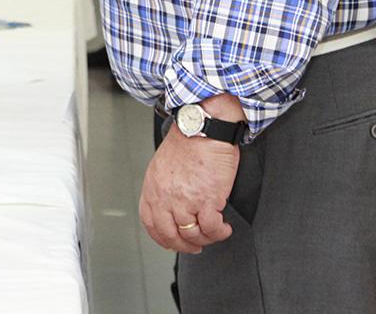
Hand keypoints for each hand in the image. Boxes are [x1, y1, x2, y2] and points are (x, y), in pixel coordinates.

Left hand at [138, 119, 239, 253]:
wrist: (203, 128)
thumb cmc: (188, 142)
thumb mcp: (163, 165)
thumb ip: (163, 187)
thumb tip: (170, 205)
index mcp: (153, 187)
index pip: (150, 223)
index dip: (163, 237)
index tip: (174, 242)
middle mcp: (165, 197)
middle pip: (170, 235)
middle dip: (185, 245)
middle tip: (196, 246)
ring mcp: (185, 200)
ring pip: (192, 235)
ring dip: (206, 239)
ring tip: (215, 232)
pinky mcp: (207, 200)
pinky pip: (211, 228)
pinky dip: (219, 232)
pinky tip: (224, 226)